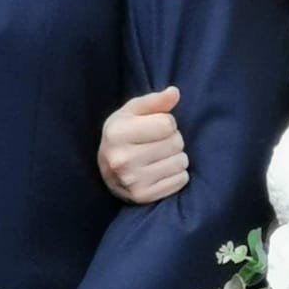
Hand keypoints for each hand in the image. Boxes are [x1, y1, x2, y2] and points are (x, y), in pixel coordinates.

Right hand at [97, 85, 189, 202]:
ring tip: (160, 156)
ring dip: (177, 157)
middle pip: (176, 143)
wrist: (107, 169)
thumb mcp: (132, 112)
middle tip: (159, 142)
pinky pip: (181, 180)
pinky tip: (162, 171)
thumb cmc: (124, 134)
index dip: (167, 122)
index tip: (156, 126)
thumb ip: (154, 100)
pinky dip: (177, 174)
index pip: (167, 124)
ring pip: (180, 162)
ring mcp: (132, 181)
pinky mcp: (143, 196)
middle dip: (173, 139)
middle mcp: (121, 159)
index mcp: (117, 133)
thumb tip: (174, 92)